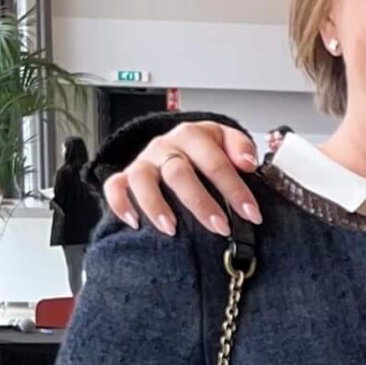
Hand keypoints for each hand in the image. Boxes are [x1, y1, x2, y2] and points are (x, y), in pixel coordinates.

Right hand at [104, 122, 262, 235]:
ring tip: (172, 229)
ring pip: (143, 179)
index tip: (251, 213)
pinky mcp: (125, 175)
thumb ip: (240, 146)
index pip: (216, 161)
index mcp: (193, 135)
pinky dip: (121, 204)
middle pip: (179, 172)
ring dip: (156, 205)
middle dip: (201, 203)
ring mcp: (143, 161)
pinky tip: (135, 223)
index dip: (235, 189)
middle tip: (220, 227)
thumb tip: (248, 162)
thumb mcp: (225, 140)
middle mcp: (165, 146)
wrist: (175, 143)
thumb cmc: (203, 149)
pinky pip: (114, 187)